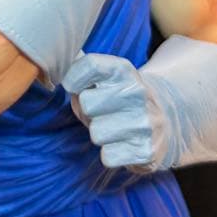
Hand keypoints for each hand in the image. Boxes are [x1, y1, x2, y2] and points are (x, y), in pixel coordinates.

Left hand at [63, 53, 158, 170]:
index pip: (89, 64)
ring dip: (100, 134)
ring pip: (96, 133)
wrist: (167, 122)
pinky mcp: (147, 150)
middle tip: (101, 112)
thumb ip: (81, 69)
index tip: (75, 86)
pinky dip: (111, 154)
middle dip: (88, 111)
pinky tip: (123, 144)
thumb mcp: (107, 78)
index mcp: (124, 70)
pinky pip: (108, 156)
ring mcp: (145, 122)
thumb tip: (50, 60)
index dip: (74, 78)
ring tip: (113, 128)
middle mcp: (137, 92)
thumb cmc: (121, 99)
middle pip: (86, 103)